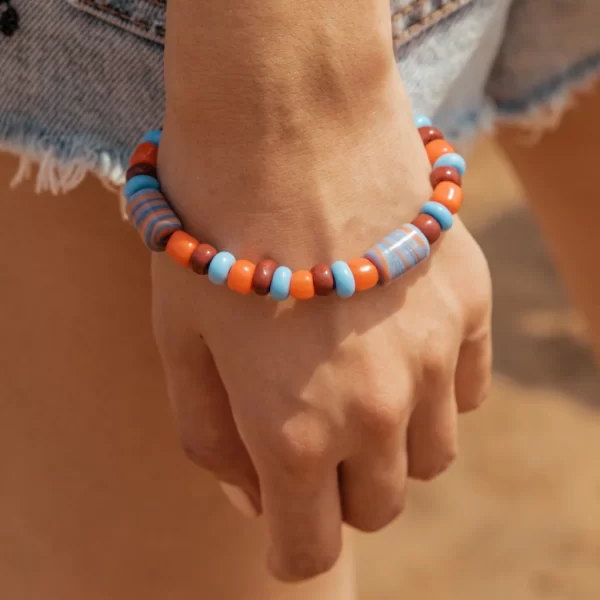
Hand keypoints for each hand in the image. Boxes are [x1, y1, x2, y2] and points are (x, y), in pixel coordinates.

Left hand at [151, 76, 491, 581]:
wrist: (287, 120)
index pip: (307, 549)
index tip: (282, 521)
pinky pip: (465, 392)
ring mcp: (432, 357)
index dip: (289, 545)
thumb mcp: (178, 341)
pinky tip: (394, 340)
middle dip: (338, 490)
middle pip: (378, 506)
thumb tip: (252, 498)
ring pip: (431, 456)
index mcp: (292, 431)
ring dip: (392, 442)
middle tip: (310, 433)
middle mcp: (376, 409)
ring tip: (355, 379)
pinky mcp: (467, 305)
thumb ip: (211, 438)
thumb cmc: (213, 229)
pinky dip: (432, 390)